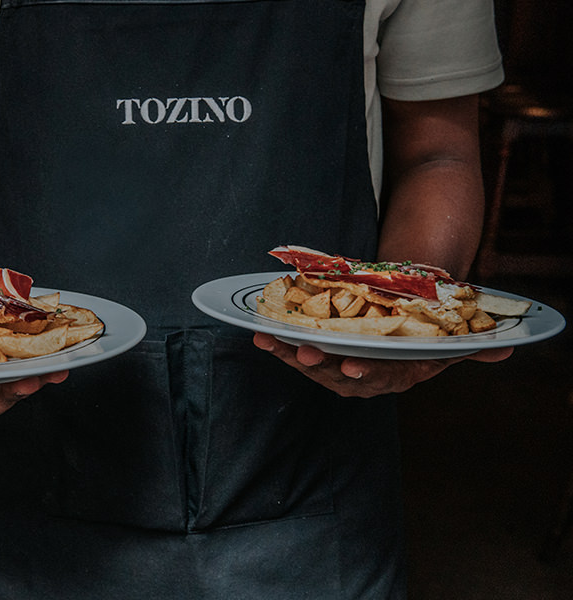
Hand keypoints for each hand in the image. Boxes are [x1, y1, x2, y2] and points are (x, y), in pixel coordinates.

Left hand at [253, 332, 511, 397]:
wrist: (402, 318)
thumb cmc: (426, 329)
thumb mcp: (452, 338)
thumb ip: (473, 346)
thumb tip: (505, 348)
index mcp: (397, 373)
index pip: (381, 376)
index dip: (365, 373)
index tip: (350, 367)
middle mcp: (366, 375)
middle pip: (339, 374)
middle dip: (319, 364)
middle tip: (301, 352)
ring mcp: (339, 365)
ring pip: (313, 364)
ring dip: (288, 353)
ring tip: (268, 339)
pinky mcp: (319, 353)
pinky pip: (296, 351)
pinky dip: (276, 345)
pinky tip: (259, 334)